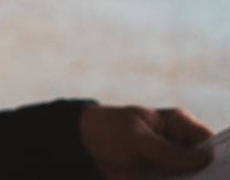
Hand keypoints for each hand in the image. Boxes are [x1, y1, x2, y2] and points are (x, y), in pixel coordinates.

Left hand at [80, 104, 214, 179]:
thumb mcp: (135, 137)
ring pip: (190, 177)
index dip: (218, 157)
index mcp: (181, 125)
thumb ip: (167, 150)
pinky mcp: (162, 178)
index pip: (210, 141)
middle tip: (191, 177)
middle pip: (204, 165)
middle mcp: (182, 146)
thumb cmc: (110, 128)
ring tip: (169, 178)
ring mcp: (173, 165)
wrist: (83, 144)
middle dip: (204, 174)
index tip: (216, 170)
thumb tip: (204, 160)